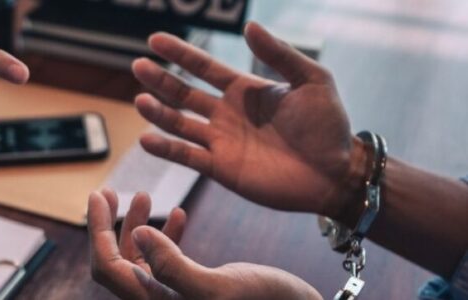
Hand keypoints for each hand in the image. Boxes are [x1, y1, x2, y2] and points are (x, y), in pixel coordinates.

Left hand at [88, 189, 320, 299]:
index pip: (107, 268)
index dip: (96, 231)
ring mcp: (174, 296)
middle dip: (108, 225)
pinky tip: (179, 214)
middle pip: (116, 263)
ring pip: (139, 259)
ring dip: (137, 226)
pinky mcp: (191, 289)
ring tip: (145, 195)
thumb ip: (172, 266)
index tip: (97, 194)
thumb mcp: (218, 287)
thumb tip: (136, 235)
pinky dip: (167, 236)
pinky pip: (166, 261)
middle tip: (108, 191)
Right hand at [131, 22, 367, 219]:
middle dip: (161, 79)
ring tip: (140, 100)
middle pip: (184, 93)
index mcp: (244, 90)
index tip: (155, 40)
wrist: (336, 173)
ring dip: (158, 113)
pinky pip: (187, 157)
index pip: (204, 67)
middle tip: (138, 65)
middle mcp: (226, 114)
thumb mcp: (312, 80)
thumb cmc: (329, 126)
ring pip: (179, 123)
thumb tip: (249, 26)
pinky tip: (146, 139)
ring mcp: (221, 141)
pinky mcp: (221, 168)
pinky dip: (166, 149)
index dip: (180, 54)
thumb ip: (280, 54)